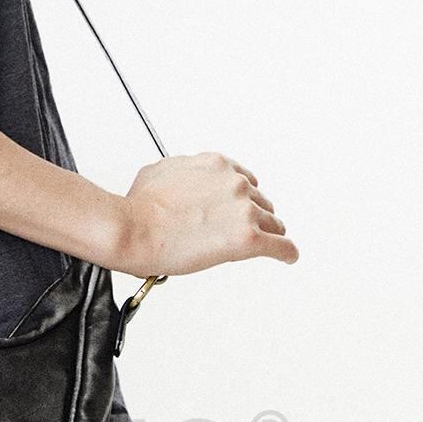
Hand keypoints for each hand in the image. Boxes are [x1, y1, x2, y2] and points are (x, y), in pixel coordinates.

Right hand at [112, 151, 299, 277]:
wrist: (135, 229)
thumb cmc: (141, 206)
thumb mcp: (159, 170)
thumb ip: (182, 172)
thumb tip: (182, 182)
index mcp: (216, 165)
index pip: (244, 178)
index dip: (242, 197)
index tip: (240, 206)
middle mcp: (235, 183)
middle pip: (260, 201)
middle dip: (253, 215)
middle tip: (241, 229)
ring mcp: (244, 211)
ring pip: (273, 223)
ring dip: (269, 233)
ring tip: (266, 243)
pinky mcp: (248, 239)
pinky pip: (282, 247)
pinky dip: (286, 253)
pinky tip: (287, 256)